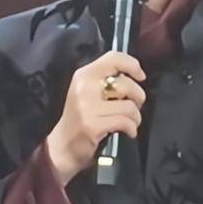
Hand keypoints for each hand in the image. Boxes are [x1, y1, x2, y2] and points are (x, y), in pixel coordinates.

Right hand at [46, 51, 145, 185]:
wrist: (62, 145)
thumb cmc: (79, 117)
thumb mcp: (87, 92)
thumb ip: (104, 80)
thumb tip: (133, 75)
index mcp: (83, 75)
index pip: (113, 58)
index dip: (133, 65)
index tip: (140, 76)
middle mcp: (84, 87)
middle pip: (126, 84)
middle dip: (138, 97)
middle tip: (132, 106)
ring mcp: (87, 107)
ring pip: (129, 106)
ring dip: (135, 117)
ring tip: (129, 122)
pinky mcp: (93, 125)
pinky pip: (125, 122)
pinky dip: (132, 128)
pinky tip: (127, 132)